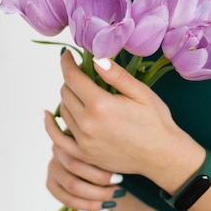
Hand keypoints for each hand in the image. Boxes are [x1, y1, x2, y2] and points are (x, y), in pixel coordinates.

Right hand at [44, 110, 123, 210]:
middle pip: (76, 167)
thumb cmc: (108, 146)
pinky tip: (104, 205)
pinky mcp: (51, 183)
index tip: (121, 173)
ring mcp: (52, 167)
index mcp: (70, 133)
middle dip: (101, 179)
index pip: (81, 151)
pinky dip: (87, 205)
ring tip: (116, 195)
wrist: (98, 156)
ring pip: (72, 187)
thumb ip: (109, 141)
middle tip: (120, 183)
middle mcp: (57, 149)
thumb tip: (126, 142)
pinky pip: (67, 200)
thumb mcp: (107, 139)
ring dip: (96, 195)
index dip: (101, 166)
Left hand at [52, 50, 192, 182]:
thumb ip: (116, 75)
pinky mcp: (84, 155)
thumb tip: (96, 58)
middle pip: (65, 92)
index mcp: (100, 105)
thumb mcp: (141, 93)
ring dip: (68, 98)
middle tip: (84, 74)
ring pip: (62, 111)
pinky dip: (51, 126)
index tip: (66, 54)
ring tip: (81, 93)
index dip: (67, 62)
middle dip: (71, 79)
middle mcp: (87, 123)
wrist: (162, 156)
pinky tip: (48, 116)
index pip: (72, 77)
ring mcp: (83, 142)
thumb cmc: (156, 121)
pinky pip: (58, 139)